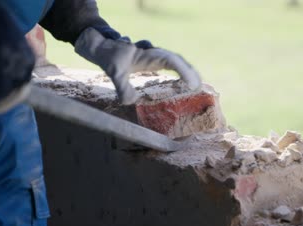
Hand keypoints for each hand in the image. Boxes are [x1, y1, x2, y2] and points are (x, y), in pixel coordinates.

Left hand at [74, 27, 201, 104]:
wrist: (103, 47)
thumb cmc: (110, 58)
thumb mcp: (114, 72)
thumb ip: (122, 86)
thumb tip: (130, 101)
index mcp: (149, 55)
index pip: (171, 60)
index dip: (183, 70)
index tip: (191, 83)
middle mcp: (154, 53)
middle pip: (177, 60)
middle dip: (189, 72)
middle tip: (198, 87)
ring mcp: (154, 56)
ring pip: (176, 61)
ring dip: (187, 71)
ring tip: (196, 85)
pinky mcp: (152, 60)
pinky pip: (171, 64)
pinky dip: (180, 71)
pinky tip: (184, 83)